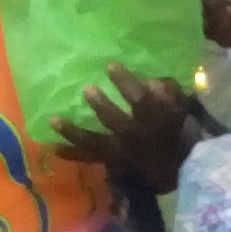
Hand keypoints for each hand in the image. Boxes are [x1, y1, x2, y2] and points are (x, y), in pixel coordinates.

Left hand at [56, 65, 197, 189]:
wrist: (177, 166)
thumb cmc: (176, 128)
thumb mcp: (179, 107)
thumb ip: (167, 92)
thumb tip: (151, 81)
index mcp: (153, 119)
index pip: (140, 100)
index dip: (125, 83)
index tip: (110, 65)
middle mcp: (133, 136)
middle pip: (115, 121)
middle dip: (101, 106)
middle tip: (87, 89)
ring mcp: (119, 150)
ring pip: (94, 141)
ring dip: (73, 131)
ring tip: (54, 120)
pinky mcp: (110, 160)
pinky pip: (89, 157)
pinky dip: (71, 153)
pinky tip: (52, 146)